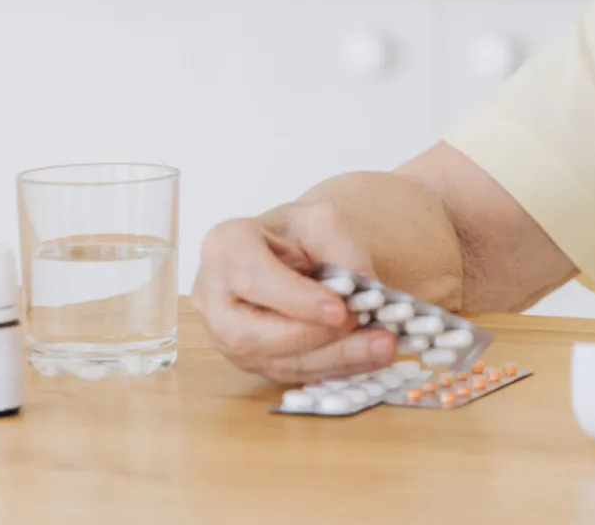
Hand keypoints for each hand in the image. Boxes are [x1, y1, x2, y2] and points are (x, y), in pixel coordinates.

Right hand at [192, 200, 398, 383]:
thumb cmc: (300, 233)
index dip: (295, 300)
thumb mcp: (323, 220)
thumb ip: (342, 249)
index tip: (340, 310)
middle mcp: (213, 296)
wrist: (293, 252)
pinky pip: (288, 373)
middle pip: (251, 334)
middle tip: (363, 327)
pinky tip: (369, 357)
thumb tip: (362, 293)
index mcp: (224, 247)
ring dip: (332, 359)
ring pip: (272, 361)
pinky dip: (333, 367)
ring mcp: (225, 334)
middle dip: (313, 338)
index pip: (251, 279)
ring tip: (382, 346)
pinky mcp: (249, 360)